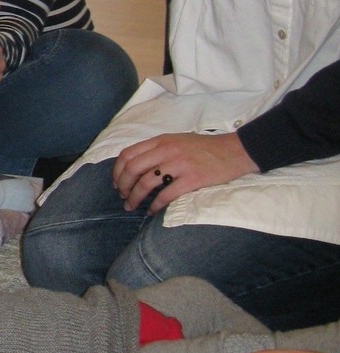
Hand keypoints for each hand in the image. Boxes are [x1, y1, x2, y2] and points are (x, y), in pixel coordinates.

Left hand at [112, 132, 258, 213]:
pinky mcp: (193, 179)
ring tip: (132, 206)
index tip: (117, 183)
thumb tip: (134, 167)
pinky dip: (155, 206)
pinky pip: (166, 195)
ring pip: (146, 182)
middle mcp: (167, 150)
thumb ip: (157, 150)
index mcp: (161, 141)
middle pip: (132, 168)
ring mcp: (179, 164)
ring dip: (135, 197)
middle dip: (123, 185)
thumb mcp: (177, 141)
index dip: (117, 171)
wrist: (235, 151)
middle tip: (123, 197)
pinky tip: (152, 211)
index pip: (128, 154)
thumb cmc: (204, 148)